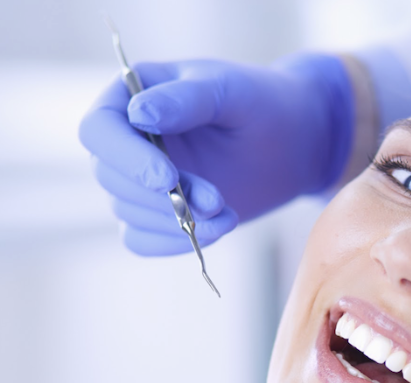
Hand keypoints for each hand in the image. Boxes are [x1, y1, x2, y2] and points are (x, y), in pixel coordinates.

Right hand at [79, 54, 352, 254]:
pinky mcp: (157, 214)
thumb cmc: (260, 104)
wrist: (291, 143)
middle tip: (216, 200)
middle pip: (112, 179)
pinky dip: (173, 243)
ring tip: (227, 214)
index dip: (127, 158)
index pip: (99, 131)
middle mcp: (126, 140)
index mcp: (130, 96)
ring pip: (129, 213)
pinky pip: (141, 241)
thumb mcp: (229, 92)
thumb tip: (138, 114)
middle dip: (163, 197)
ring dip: (176, 221)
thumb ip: (186, 100)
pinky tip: (214, 231)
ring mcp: (138, 180)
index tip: (167, 178)